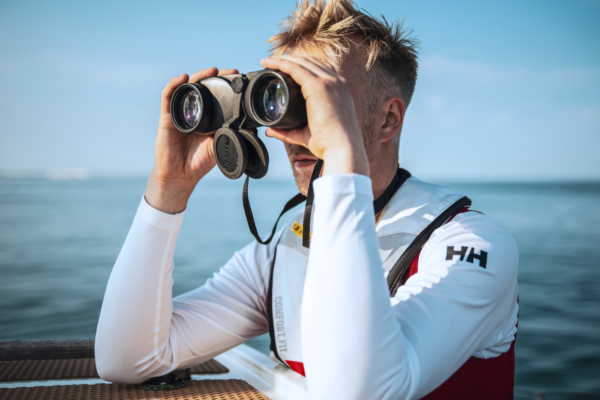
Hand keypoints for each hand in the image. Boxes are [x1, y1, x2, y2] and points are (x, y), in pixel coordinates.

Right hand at [145, 67, 238, 213]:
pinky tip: (183, 78)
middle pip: (202, 87)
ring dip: (198, 76)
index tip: (237, 77)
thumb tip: (252, 128)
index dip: (225, 85)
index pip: (215, 95)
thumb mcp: (220, 146)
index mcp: (207, 118)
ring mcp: (179, 113)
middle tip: (228, 71)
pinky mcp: (166, 117)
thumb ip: (232, 136)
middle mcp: (193, 112)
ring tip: (210, 70)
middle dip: (214, 76)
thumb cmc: (199, 162)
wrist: (181, 175)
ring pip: (187, 87)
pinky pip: (168, 97)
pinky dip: (174, 84)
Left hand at [260, 55, 368, 176]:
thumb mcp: (306, 134)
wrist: (342, 149)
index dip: (302, 66)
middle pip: (310, 62)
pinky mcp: (319, 86)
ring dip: (283, 58)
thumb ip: (288, 131)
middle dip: (290, 59)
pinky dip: (281, 63)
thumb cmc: (329, 144)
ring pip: (302, 62)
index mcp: (339, 91)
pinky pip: (296, 68)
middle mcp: (336, 82)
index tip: (284, 69)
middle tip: (271, 63)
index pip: (320, 70)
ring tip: (266, 61)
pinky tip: (269, 63)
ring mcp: (329, 82)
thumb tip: (270, 131)